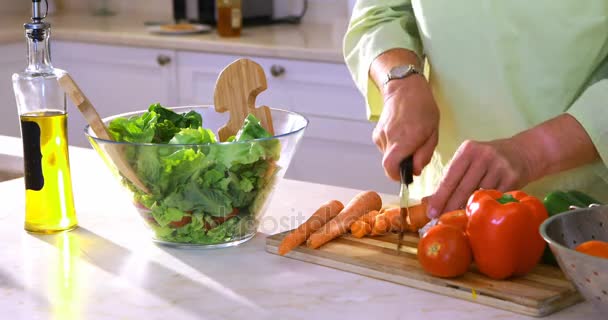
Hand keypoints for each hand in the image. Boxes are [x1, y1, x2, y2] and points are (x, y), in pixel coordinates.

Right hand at [373, 75, 439, 179]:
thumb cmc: (422, 108)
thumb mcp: (433, 133)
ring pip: (387, 156)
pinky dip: (393, 147)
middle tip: (413, 154)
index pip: (391, 168)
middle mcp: (389, 139)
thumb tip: (415, 171)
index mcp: (405, 139)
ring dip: (398, 154)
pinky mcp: (376, 133)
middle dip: (401, 165)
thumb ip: (424, 155)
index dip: (397, 176)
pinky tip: (401, 134)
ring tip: (409, 139)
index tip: (406, 175)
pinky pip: (384, 148)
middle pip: (389, 164)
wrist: (404, 88)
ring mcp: (380, 135)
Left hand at [426, 113, 599, 217]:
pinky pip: (494, 198)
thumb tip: (427, 201)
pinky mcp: (513, 179)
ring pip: (478, 196)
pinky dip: (485, 208)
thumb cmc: (489, 159)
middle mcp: (483, 156)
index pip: (450, 176)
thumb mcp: (469, 161)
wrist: (525, 152)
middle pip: (462, 188)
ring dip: (467, 210)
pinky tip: (479, 214)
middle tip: (440, 220)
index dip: (440, 196)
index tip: (430, 211)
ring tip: (458, 220)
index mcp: (468, 150)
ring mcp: (499, 167)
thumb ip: (451, 179)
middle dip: (449, 206)